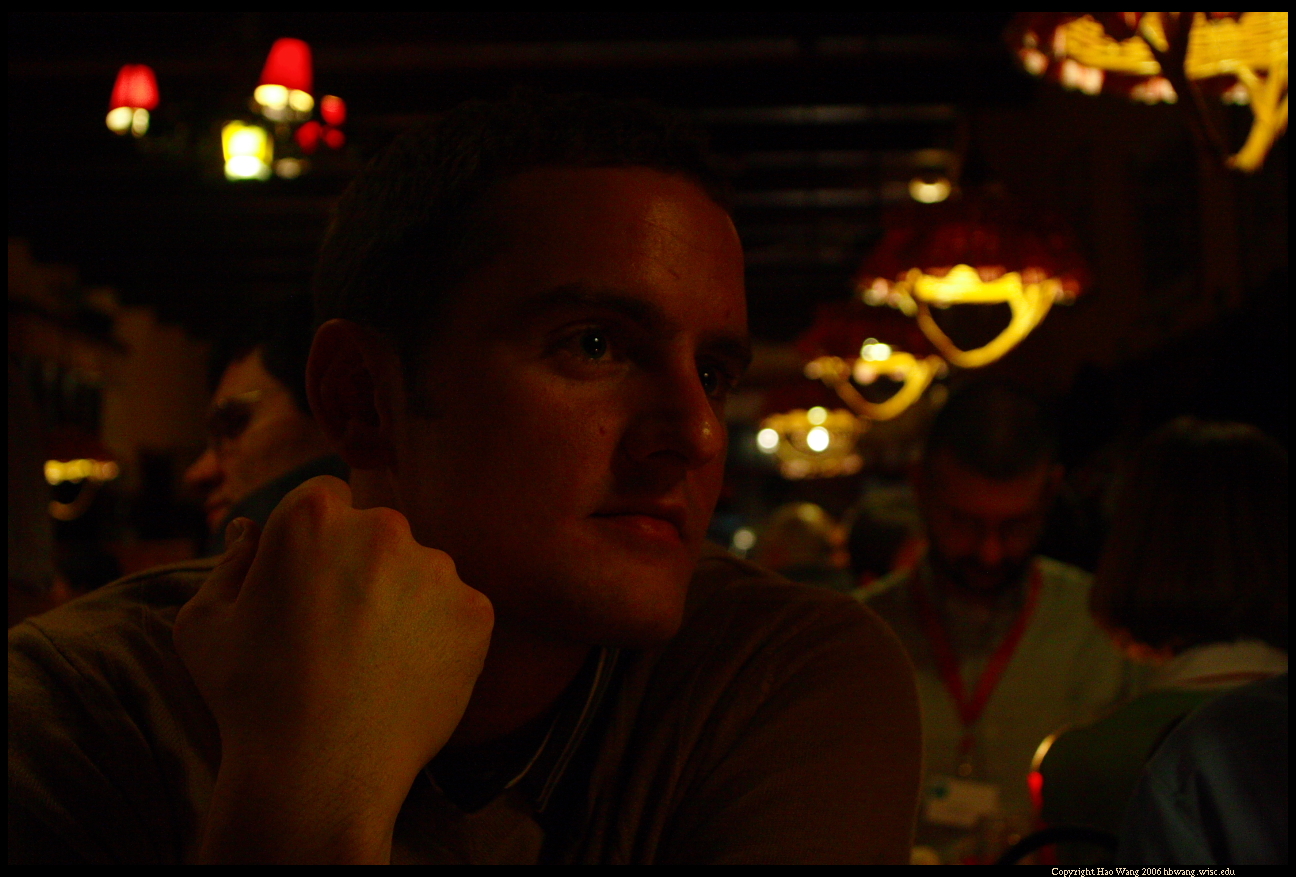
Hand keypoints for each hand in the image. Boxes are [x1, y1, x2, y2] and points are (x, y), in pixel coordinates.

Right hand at [173, 476, 493, 862]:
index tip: (309, 583)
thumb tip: (251, 531)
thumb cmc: (250, 697)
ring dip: (404, 600)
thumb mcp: (204, 623)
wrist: (319, 771)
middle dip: (362, 567)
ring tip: (372, 662)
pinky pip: (457, 611)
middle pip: (378, 532)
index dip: (314, 541)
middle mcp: (383, 528)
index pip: (324, 498)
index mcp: (313, 515)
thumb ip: (229, 563)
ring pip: (421, 571)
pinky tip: (406, 675)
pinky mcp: (475, 611)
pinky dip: (439, 636)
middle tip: (339, 630)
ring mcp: (437, 569)